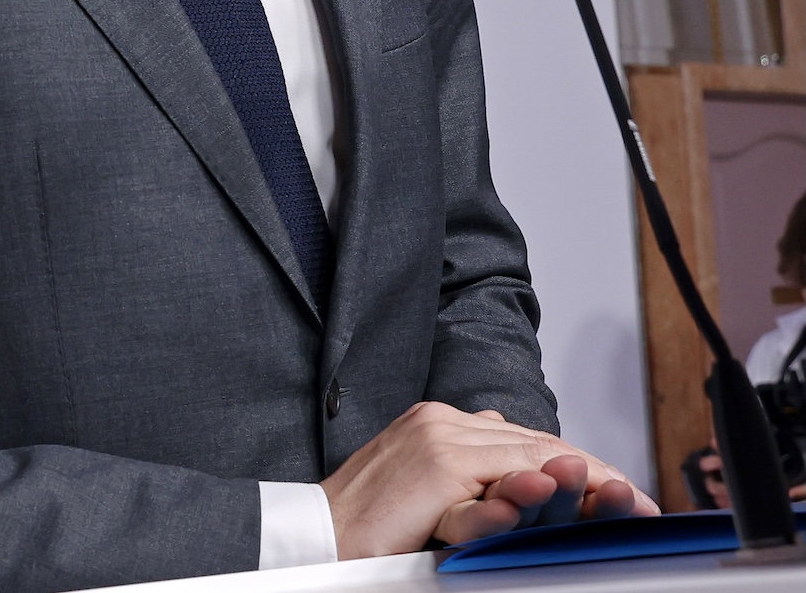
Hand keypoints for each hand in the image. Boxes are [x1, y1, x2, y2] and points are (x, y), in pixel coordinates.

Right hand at [320, 402, 660, 558]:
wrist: (314, 535)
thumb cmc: (369, 525)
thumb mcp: (428, 492)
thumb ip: (469, 472)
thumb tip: (522, 465)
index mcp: (440, 422)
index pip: (527, 439)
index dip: (579, 466)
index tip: (622, 495)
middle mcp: (442, 420)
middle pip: (539, 443)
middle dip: (596, 475)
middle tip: (641, 505)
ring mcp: (438, 438)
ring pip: (528, 455)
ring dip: (582, 479)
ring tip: (625, 498)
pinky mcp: (435, 466)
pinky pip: (497, 479)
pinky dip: (534, 488)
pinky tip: (564, 492)